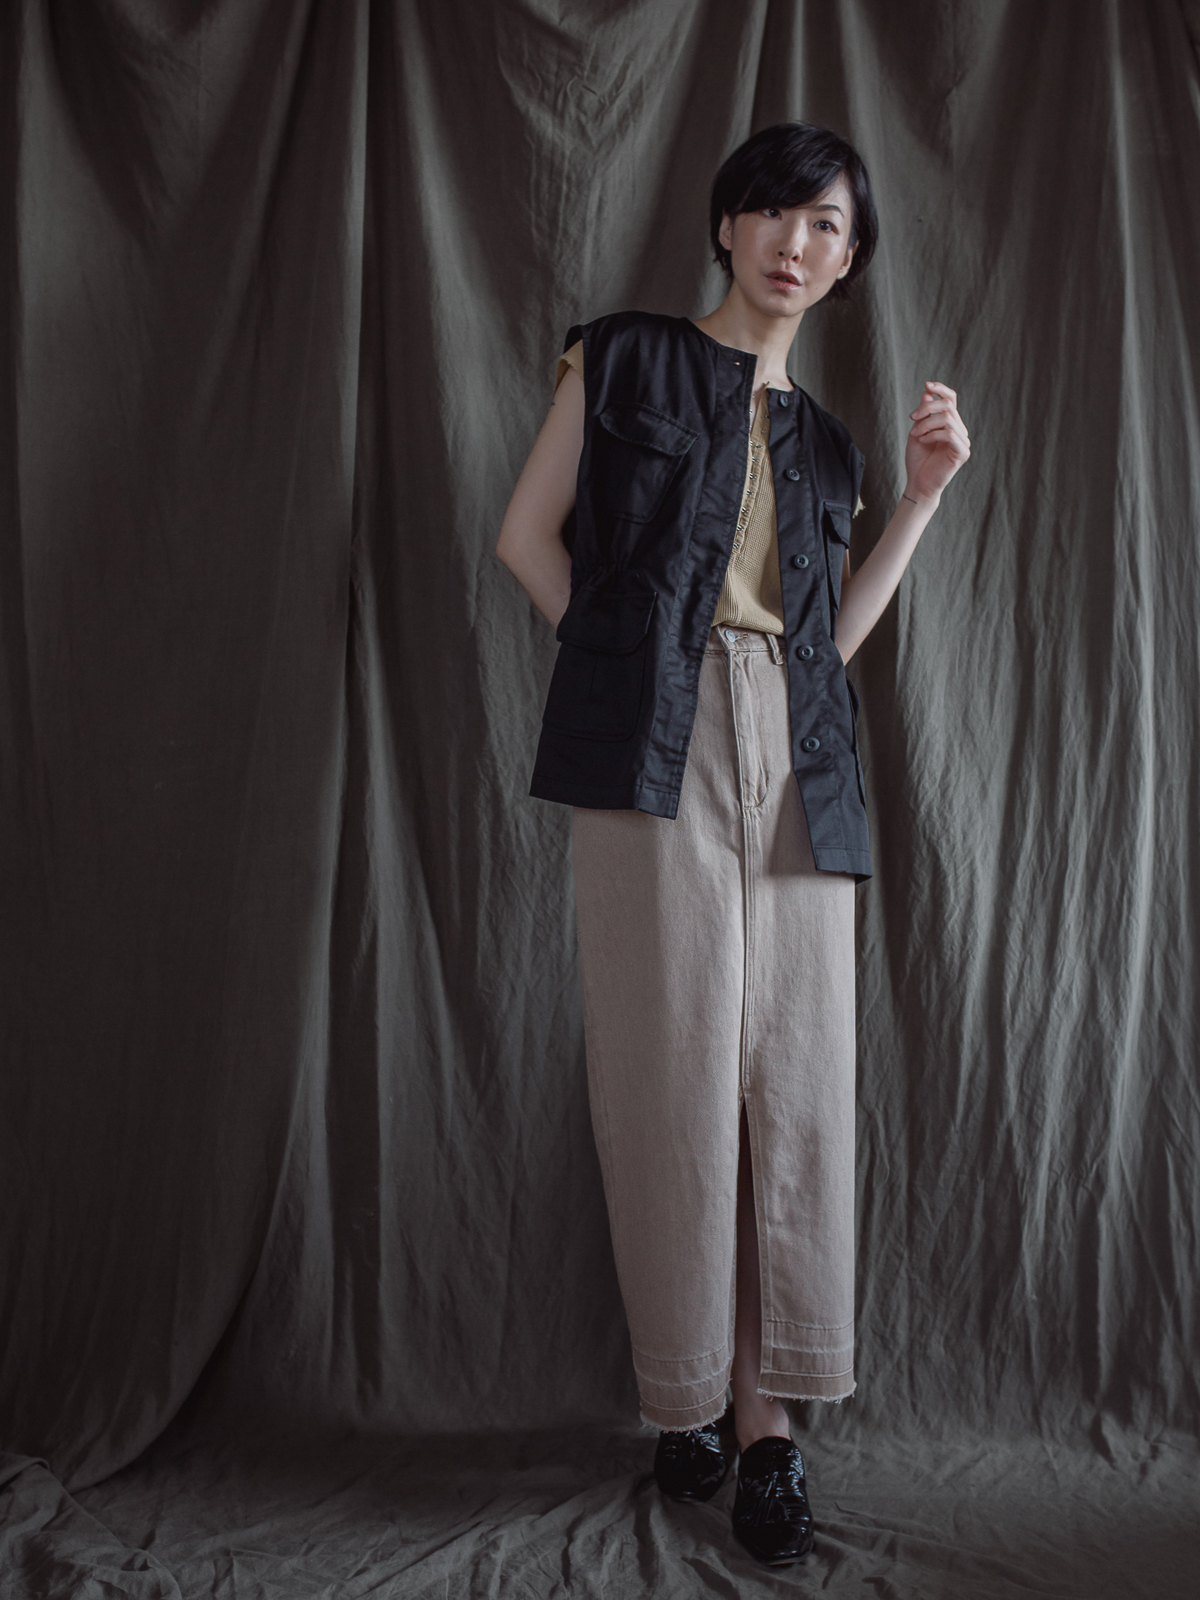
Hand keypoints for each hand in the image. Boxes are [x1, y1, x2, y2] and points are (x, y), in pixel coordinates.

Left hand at [903, 381, 969, 505]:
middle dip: (927, 408)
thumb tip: (928, 392)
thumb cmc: (917, 459)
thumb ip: (924, 414)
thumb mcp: (917, 431)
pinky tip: (923, 442)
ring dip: (927, 424)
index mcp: (950, 423)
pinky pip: (949, 434)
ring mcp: (963, 441)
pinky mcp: (963, 453)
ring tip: (915, 435)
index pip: (951, 399)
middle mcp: (959, 430)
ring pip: (947, 419)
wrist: (918, 483)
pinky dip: (933, 435)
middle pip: (948, 406)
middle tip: (912, 417)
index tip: (927, 384)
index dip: (941, 389)